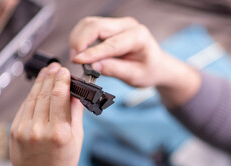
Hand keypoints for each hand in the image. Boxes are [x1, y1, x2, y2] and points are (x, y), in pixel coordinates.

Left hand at [9, 63, 83, 165]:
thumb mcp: (77, 139)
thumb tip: (75, 94)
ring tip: (47, 73)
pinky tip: (37, 90)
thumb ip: (75, 114)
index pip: (59, 96)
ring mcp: (24, 131)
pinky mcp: (14, 132)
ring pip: (33, 99)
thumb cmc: (63, 164)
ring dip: (40, 83)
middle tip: (55, 66)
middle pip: (44, 94)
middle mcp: (40, 130)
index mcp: (60, 132)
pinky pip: (24, 108)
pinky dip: (31, 96)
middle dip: (50, 77)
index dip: (61, 80)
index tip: (64, 70)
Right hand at [69, 17, 200, 107]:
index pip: (110, 43)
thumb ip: (115, 70)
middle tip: (74, 59)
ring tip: (76, 57)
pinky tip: (80, 52)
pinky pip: (90, 27)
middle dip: (80, 41)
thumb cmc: (149, 71)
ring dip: (78, 38)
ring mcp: (118, 24)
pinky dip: (81, 38)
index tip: (77, 60)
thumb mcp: (135, 76)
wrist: (156, 65)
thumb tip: (93, 66)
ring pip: (89, 24)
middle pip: (96, 26)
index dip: (92, 52)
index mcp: (138, 36)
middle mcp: (127, 25)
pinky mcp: (110, 27)